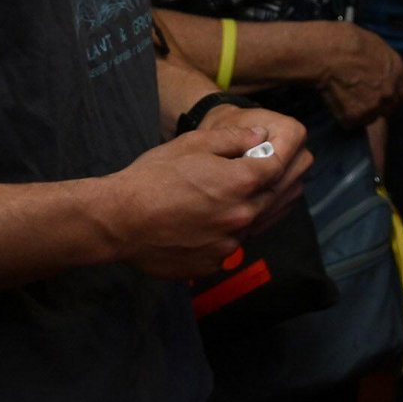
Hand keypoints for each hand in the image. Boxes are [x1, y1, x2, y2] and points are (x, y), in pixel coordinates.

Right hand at [105, 110, 311, 279]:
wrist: (120, 221)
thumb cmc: (154, 176)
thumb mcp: (194, 144)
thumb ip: (234, 139)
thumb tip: (261, 137)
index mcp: (241, 182)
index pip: (280, 166)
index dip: (283, 155)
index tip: (279, 151)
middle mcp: (242, 216)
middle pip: (274, 197)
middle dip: (275, 181)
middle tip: (268, 171)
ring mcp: (228, 244)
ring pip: (255, 224)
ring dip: (255, 209)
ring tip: (243, 195)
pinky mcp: (212, 264)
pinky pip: (232, 245)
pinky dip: (230, 233)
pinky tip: (216, 221)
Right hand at [313, 23, 402, 126]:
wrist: (328, 54)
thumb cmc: (351, 43)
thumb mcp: (380, 49)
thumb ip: (389, 67)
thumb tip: (386, 75)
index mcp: (399, 75)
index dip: (398, 91)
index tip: (388, 90)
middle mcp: (389, 95)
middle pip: (390, 107)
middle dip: (379, 102)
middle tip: (362, 92)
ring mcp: (372, 109)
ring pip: (371, 116)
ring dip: (362, 110)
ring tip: (348, 94)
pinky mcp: (353, 119)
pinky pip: (352, 121)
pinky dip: (345, 114)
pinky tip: (338, 98)